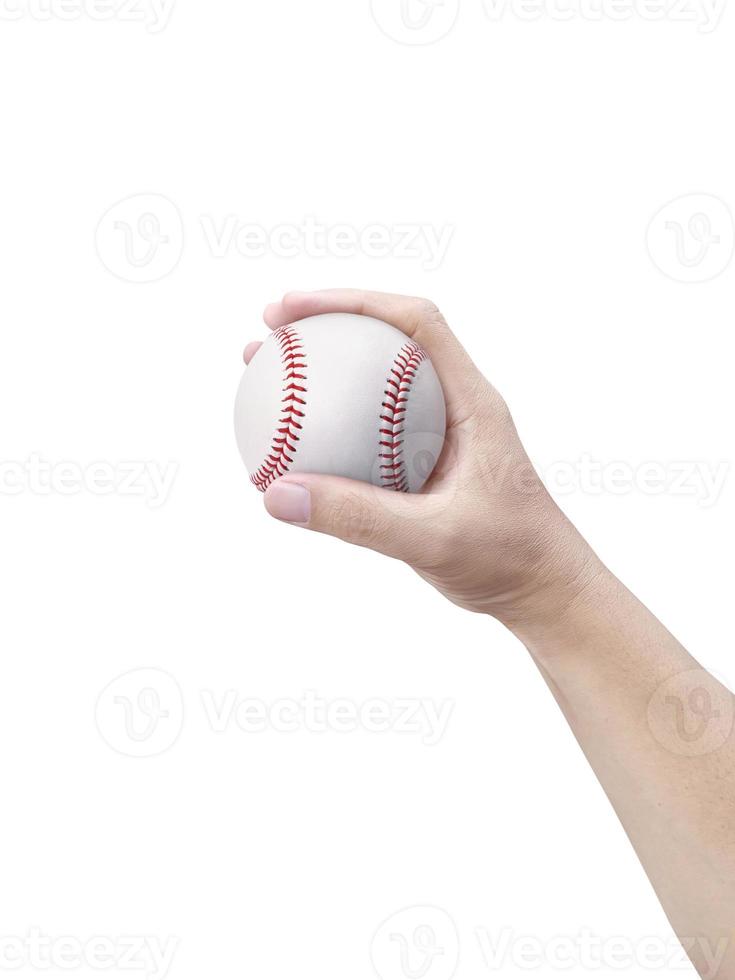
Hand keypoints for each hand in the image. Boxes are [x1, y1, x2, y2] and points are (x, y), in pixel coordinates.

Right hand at [245, 289, 600, 628]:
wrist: (542, 590)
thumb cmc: (508, 558)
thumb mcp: (434, 538)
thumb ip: (359, 518)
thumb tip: (276, 493)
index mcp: (471, 401)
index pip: (416, 322)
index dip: (352, 302)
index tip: (293, 310)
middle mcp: (453, 406)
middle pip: (386, 341)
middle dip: (325, 326)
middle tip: (267, 335)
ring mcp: (436, 435)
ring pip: (373, 387)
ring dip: (322, 375)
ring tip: (265, 376)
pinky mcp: (421, 467)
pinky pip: (367, 434)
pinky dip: (329, 430)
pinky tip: (290, 448)